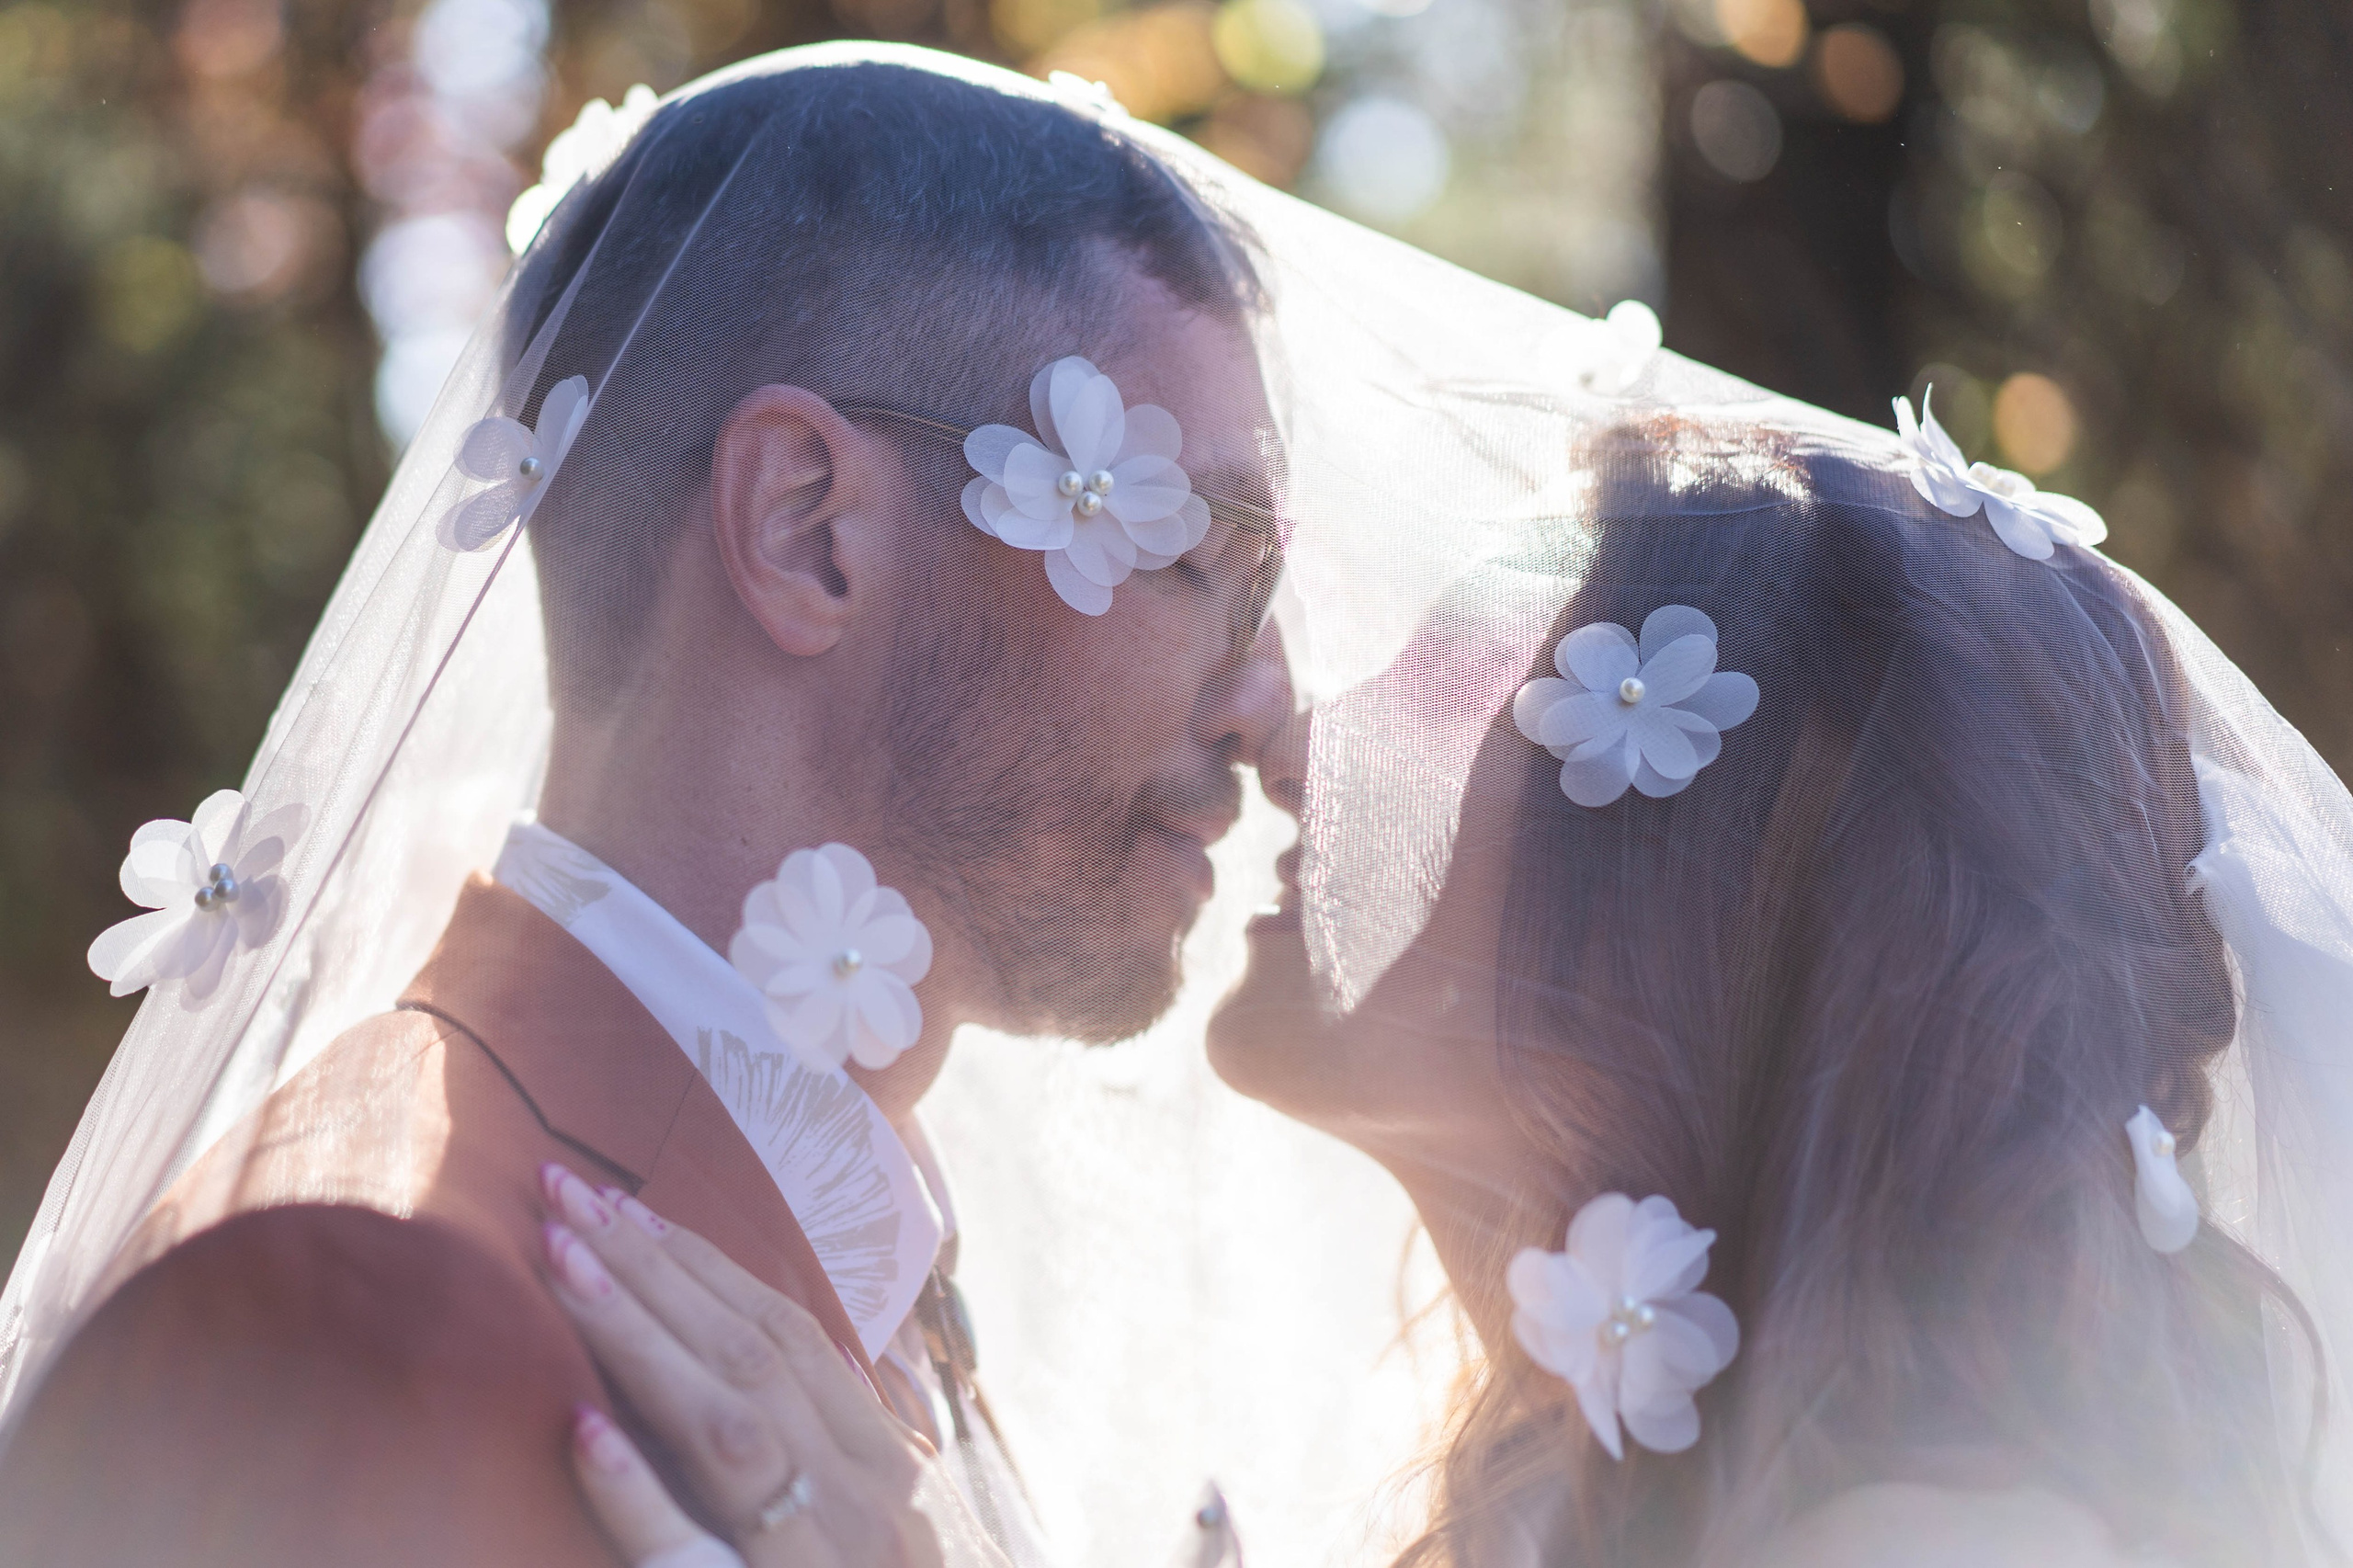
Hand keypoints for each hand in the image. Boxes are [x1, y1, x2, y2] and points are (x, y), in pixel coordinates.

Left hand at [539, 1163, 942, 1567]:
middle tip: (562, 1198)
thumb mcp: (849, 1523)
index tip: (613, 1203)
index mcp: (879, 1464)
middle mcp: (866, 1499)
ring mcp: (823, 1558)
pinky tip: (581, 1432)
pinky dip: (638, 1492)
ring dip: (642, 1339)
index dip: (698, 1264)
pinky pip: (695, 1556)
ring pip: (728, 1428)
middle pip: (751, 1357)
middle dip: (653, 1270)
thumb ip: (806, 1448)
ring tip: (564, 1269)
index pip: (784, 1335)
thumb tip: (737, 1362)